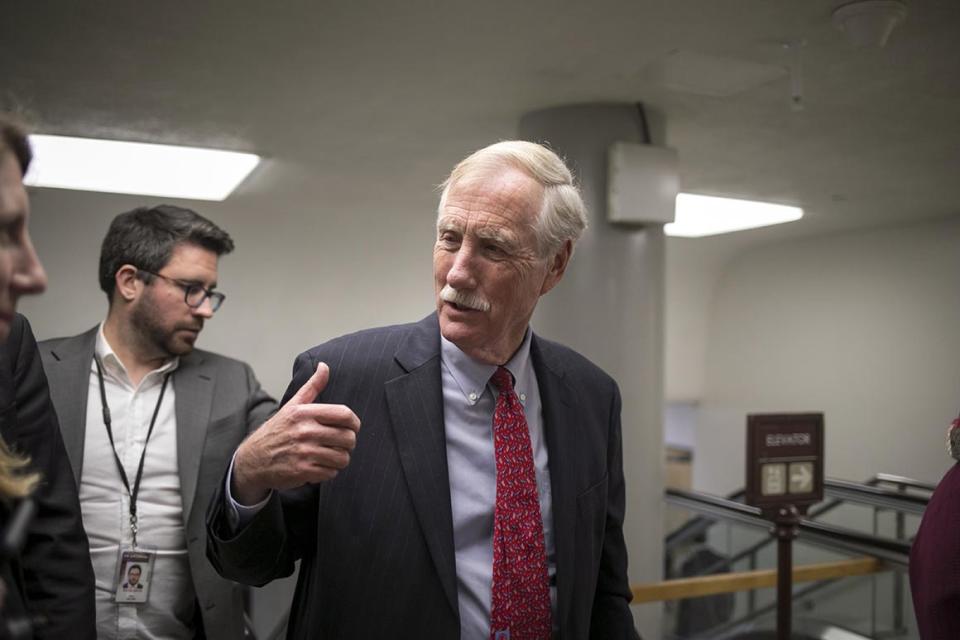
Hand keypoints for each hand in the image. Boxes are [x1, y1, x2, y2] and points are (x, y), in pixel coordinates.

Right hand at [232, 362, 359, 504]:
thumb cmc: (277, 431)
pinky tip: (319, 466)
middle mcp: (304, 431)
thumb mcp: (293, 406)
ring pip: (342, 458)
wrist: (253, 459)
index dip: (354, 423)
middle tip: (340, 444)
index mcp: (304, 413)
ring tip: (330, 455)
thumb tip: (325, 366)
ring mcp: (304, 452)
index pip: (344, 414)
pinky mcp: (302, 471)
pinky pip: (331, 472)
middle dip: (348, 443)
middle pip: (348, 438)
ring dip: (340, 458)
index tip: (352, 427)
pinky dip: (328, 471)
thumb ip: (312, 386)